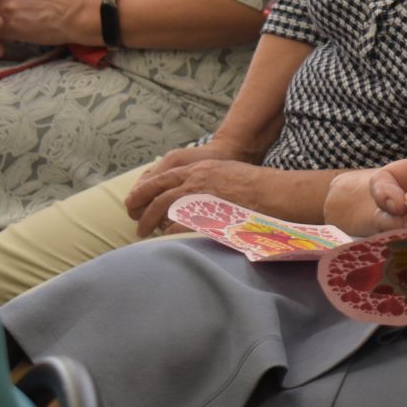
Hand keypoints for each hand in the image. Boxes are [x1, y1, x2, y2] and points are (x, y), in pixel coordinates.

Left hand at [126, 150, 275, 235]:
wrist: (273, 193)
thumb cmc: (255, 184)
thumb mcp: (226, 172)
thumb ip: (207, 179)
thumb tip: (195, 190)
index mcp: (199, 169)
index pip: (162, 178)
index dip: (144, 190)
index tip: (134, 200)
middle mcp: (195, 181)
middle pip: (156, 194)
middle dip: (140, 207)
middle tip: (134, 220)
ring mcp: (199, 198)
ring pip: (162, 209)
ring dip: (149, 221)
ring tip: (143, 232)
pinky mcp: (204, 215)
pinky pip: (176, 225)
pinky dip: (167, 231)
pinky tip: (165, 237)